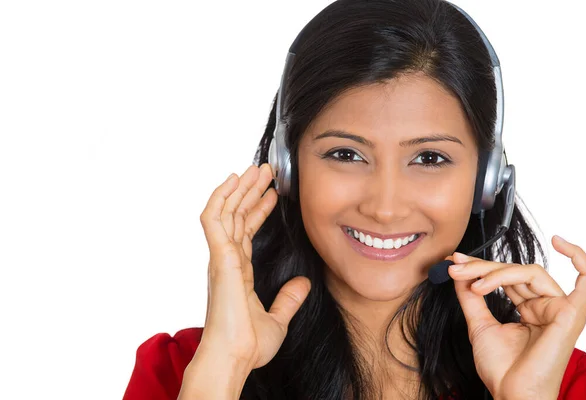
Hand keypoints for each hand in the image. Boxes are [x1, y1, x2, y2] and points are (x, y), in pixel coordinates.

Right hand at [195, 164, 310, 370]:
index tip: (273, 194)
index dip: (258, 210)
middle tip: (265, 171)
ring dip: (240, 188)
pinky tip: (233, 180)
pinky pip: (213, 219)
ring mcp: (221, 257)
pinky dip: (221, 197)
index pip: (246, 231)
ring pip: (226, 211)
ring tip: (256, 168)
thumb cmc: (247, 345)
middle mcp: (227, 260)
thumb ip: (288, 299)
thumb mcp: (278, 318)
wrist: (234, 358)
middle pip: (236, 215)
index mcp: (238, 271)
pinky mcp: (218, 257)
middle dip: (250, 191)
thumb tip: (303, 283)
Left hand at [447, 235, 585, 399]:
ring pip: (530, 272)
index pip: (506, 277)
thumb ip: (471, 296)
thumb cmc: (502, 369)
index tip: (456, 261)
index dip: (481, 266)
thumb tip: (460, 269)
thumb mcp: (479, 325)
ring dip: (498, 272)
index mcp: (529, 309)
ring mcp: (560, 309)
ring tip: (474, 283)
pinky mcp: (570, 314)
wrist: (512, 394)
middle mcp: (546, 306)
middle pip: (516, 271)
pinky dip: (578, 257)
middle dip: (483, 267)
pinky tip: (560, 242)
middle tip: (457, 269)